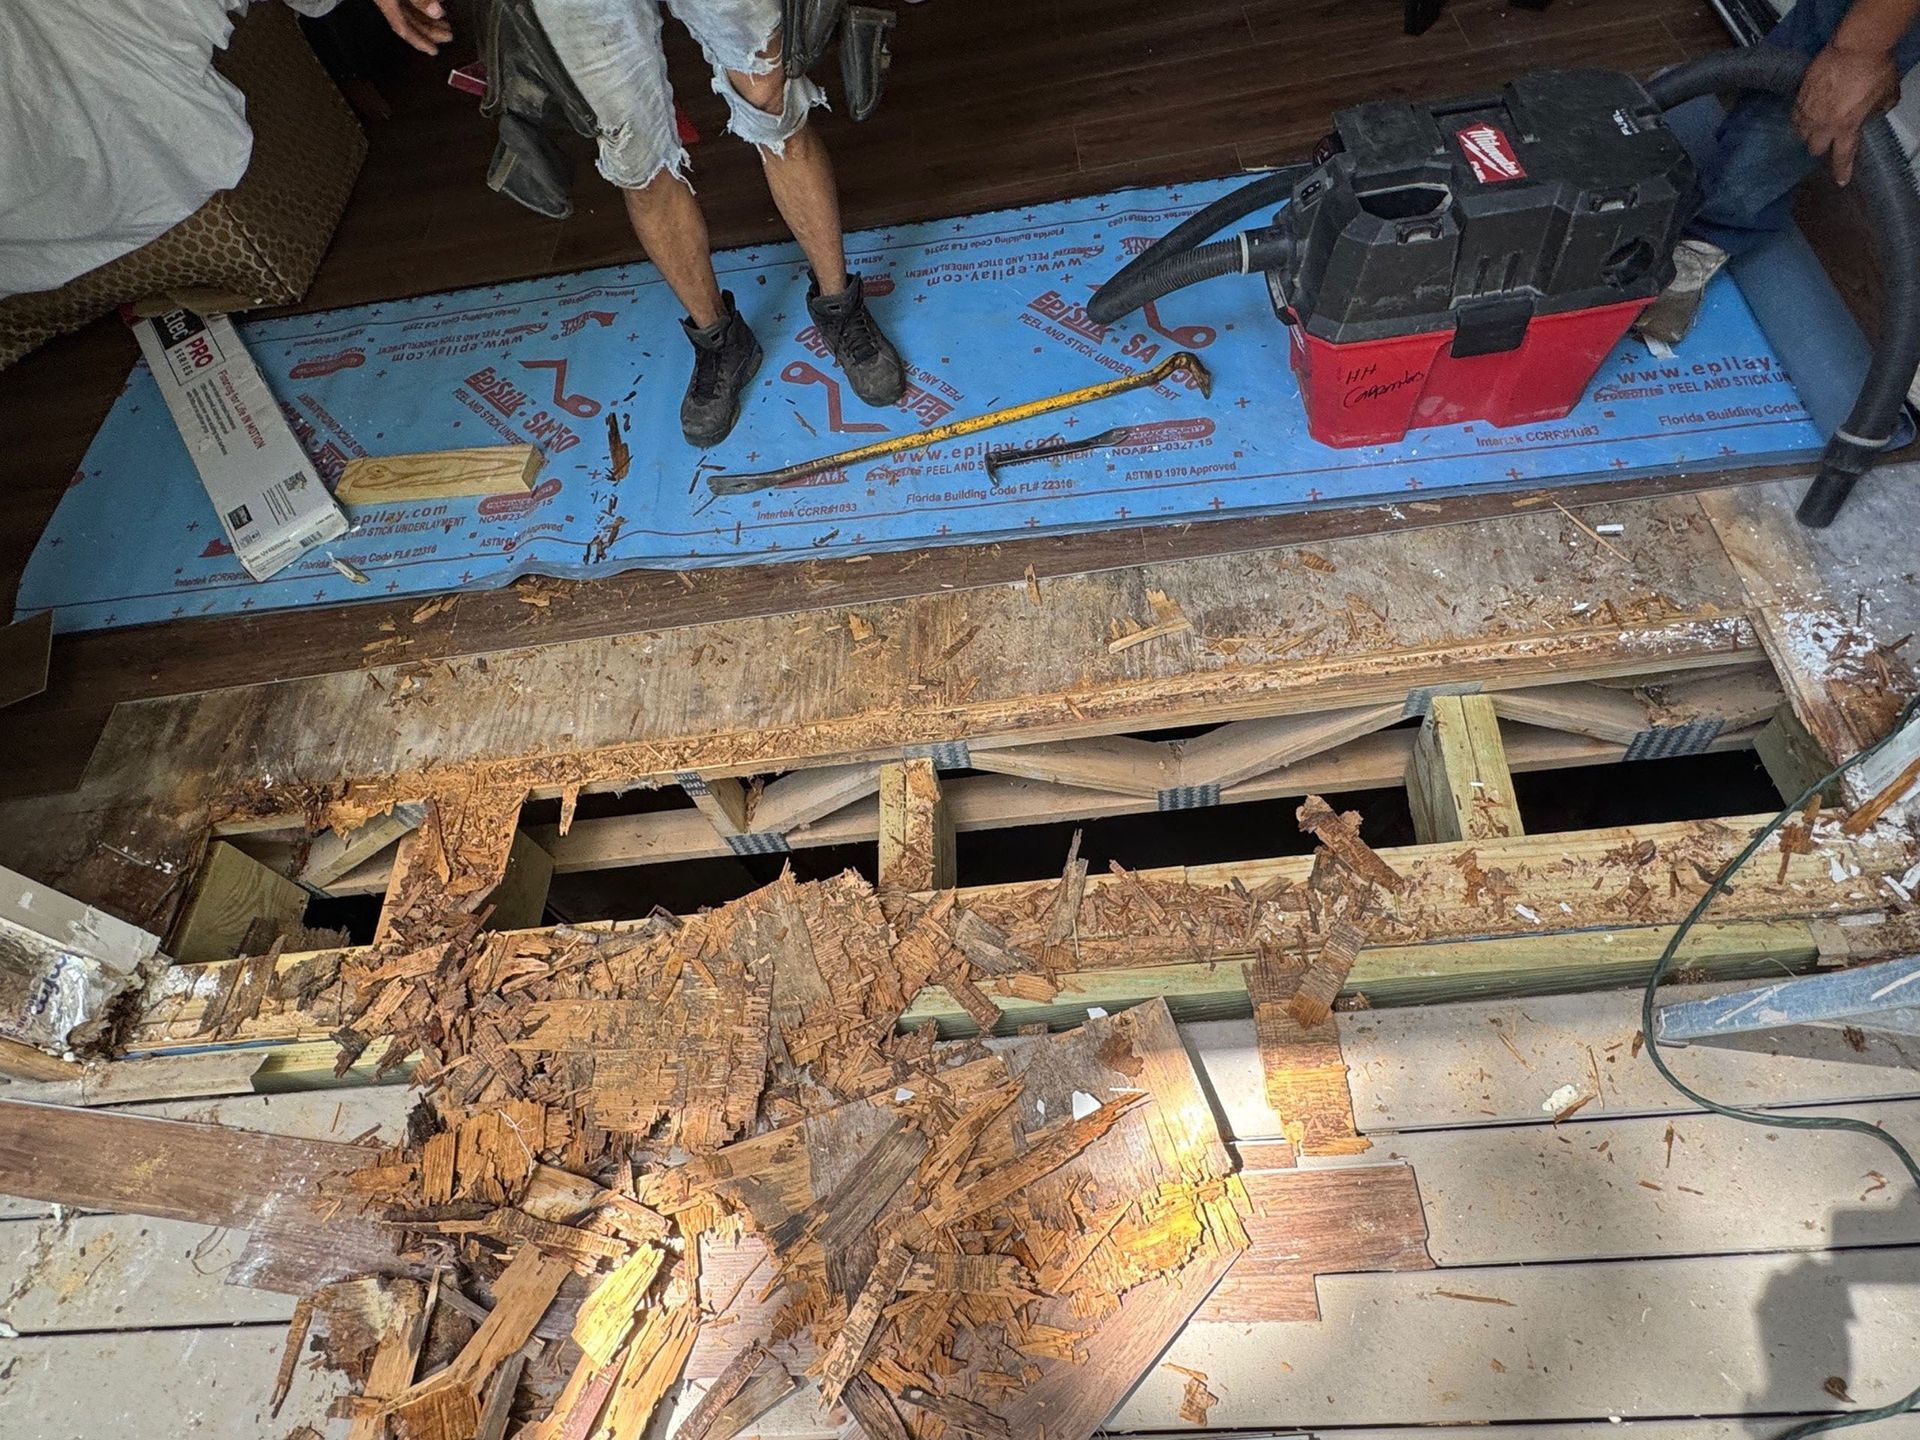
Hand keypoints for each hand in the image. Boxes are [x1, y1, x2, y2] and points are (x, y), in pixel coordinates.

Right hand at [372, 0, 452, 54]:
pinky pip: (406, 1)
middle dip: (429, 31)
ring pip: (408, 10)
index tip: (433, 51)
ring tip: (443, 24)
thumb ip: (420, 0)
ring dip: (426, 18)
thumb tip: (437, 12)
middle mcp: (386, 1)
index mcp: (385, 3)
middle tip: (447, 36)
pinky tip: (432, 7)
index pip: (403, 29)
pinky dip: (420, 6)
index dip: (419, 41)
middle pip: (408, 21)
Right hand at [1793, 42, 1901, 185]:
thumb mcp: (1888, 93)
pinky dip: (1800, 116)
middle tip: (1828, 138)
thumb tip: (1876, 110)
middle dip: (1821, 145)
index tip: (1841, 181)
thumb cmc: (1876, 68)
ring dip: (1808, 132)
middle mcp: (1824, 124)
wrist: (1857, 45)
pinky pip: (1795, 114)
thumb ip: (1880, 108)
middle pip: (1814, 148)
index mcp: (1847, 127)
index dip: (1841, 171)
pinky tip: (1805, 112)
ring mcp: (1808, 111)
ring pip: (1801, 133)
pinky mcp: (1799, 96)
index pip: (1842, 157)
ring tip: (1814, 125)